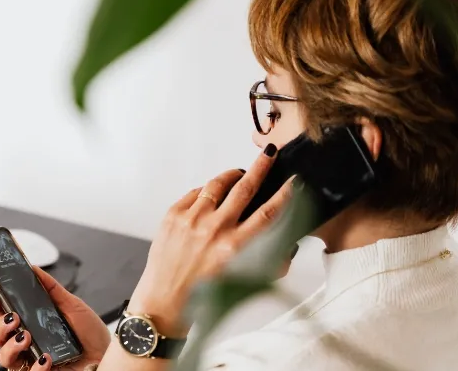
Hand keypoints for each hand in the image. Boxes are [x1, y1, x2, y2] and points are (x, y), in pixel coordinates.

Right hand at [0, 265, 110, 370]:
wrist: (107, 354)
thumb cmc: (90, 333)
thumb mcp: (71, 305)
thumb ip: (51, 288)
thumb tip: (33, 269)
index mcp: (31, 323)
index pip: (5, 314)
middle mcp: (28, 342)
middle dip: (0, 326)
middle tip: (14, 318)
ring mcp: (32, 360)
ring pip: (4, 358)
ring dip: (11, 347)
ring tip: (27, 337)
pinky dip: (35, 368)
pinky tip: (46, 358)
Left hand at [128, 144, 292, 335]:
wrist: (164, 303)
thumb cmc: (202, 296)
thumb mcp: (242, 281)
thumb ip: (267, 261)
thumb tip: (284, 242)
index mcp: (235, 248)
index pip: (268, 212)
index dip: (285, 194)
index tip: (293, 182)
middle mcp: (214, 230)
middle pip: (245, 187)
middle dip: (260, 167)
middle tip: (268, 154)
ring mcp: (191, 220)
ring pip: (217, 184)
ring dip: (231, 176)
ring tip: (239, 174)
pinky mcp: (173, 215)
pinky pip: (195, 193)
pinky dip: (206, 192)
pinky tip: (211, 197)